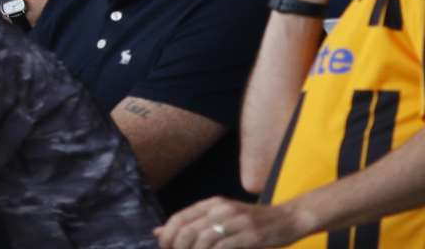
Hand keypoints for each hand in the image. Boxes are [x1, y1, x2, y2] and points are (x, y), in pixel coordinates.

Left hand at [157, 196, 315, 247]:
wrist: (289, 218)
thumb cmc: (253, 221)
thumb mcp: (222, 217)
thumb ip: (193, 224)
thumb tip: (158, 232)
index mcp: (213, 204)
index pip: (179, 217)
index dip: (168, 235)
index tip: (165, 247)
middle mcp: (222, 209)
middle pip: (187, 229)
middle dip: (177, 246)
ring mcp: (237, 221)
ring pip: (203, 238)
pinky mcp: (251, 235)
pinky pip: (223, 246)